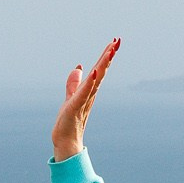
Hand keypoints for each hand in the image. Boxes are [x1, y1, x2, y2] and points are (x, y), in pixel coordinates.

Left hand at [51, 39, 120, 161]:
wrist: (65, 141)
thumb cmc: (69, 120)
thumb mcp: (71, 96)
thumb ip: (75, 82)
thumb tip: (78, 67)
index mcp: (89, 89)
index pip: (100, 68)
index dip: (106, 55)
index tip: (115, 41)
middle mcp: (90, 93)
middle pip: (101, 70)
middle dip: (109, 55)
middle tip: (118, 41)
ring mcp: (84, 99)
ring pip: (96, 79)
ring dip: (103, 64)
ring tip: (110, 51)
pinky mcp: (76, 106)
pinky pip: (84, 92)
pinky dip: (90, 82)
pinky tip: (95, 72)